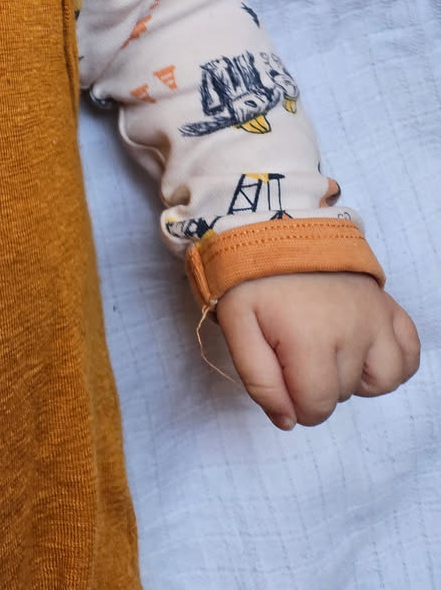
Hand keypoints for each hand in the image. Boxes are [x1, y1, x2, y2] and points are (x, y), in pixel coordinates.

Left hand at [216, 272, 419, 429]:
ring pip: (379, 380)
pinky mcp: (390, 307)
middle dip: (315, 383)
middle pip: (342, 394)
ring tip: (327, 347)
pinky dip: (389, 361)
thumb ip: (258, 379)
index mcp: (311, 338)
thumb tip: (287, 421)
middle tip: (294, 345)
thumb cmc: (253, 277)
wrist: (277, 224)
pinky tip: (362, 349)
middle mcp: (353, 330)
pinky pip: (409, 355)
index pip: (315, 408)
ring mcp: (377, 318)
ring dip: (352, 375)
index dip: (293, 403)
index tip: (278, 374)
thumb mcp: (235, 324)